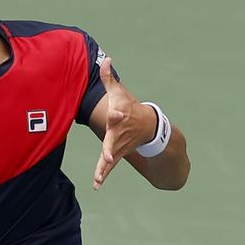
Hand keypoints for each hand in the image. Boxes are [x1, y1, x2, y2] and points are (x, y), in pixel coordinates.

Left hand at [93, 57, 157, 188]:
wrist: (148, 127)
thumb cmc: (129, 106)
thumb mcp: (119, 92)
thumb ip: (108, 78)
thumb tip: (104, 59)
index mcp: (121, 116)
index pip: (119, 113)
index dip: (118, 112)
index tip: (116, 113)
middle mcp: (120, 133)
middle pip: (114, 140)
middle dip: (111, 147)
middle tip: (109, 156)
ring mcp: (119, 146)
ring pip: (111, 158)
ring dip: (105, 168)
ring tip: (99, 177)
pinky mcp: (117, 154)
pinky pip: (108, 167)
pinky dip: (103, 176)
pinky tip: (96, 185)